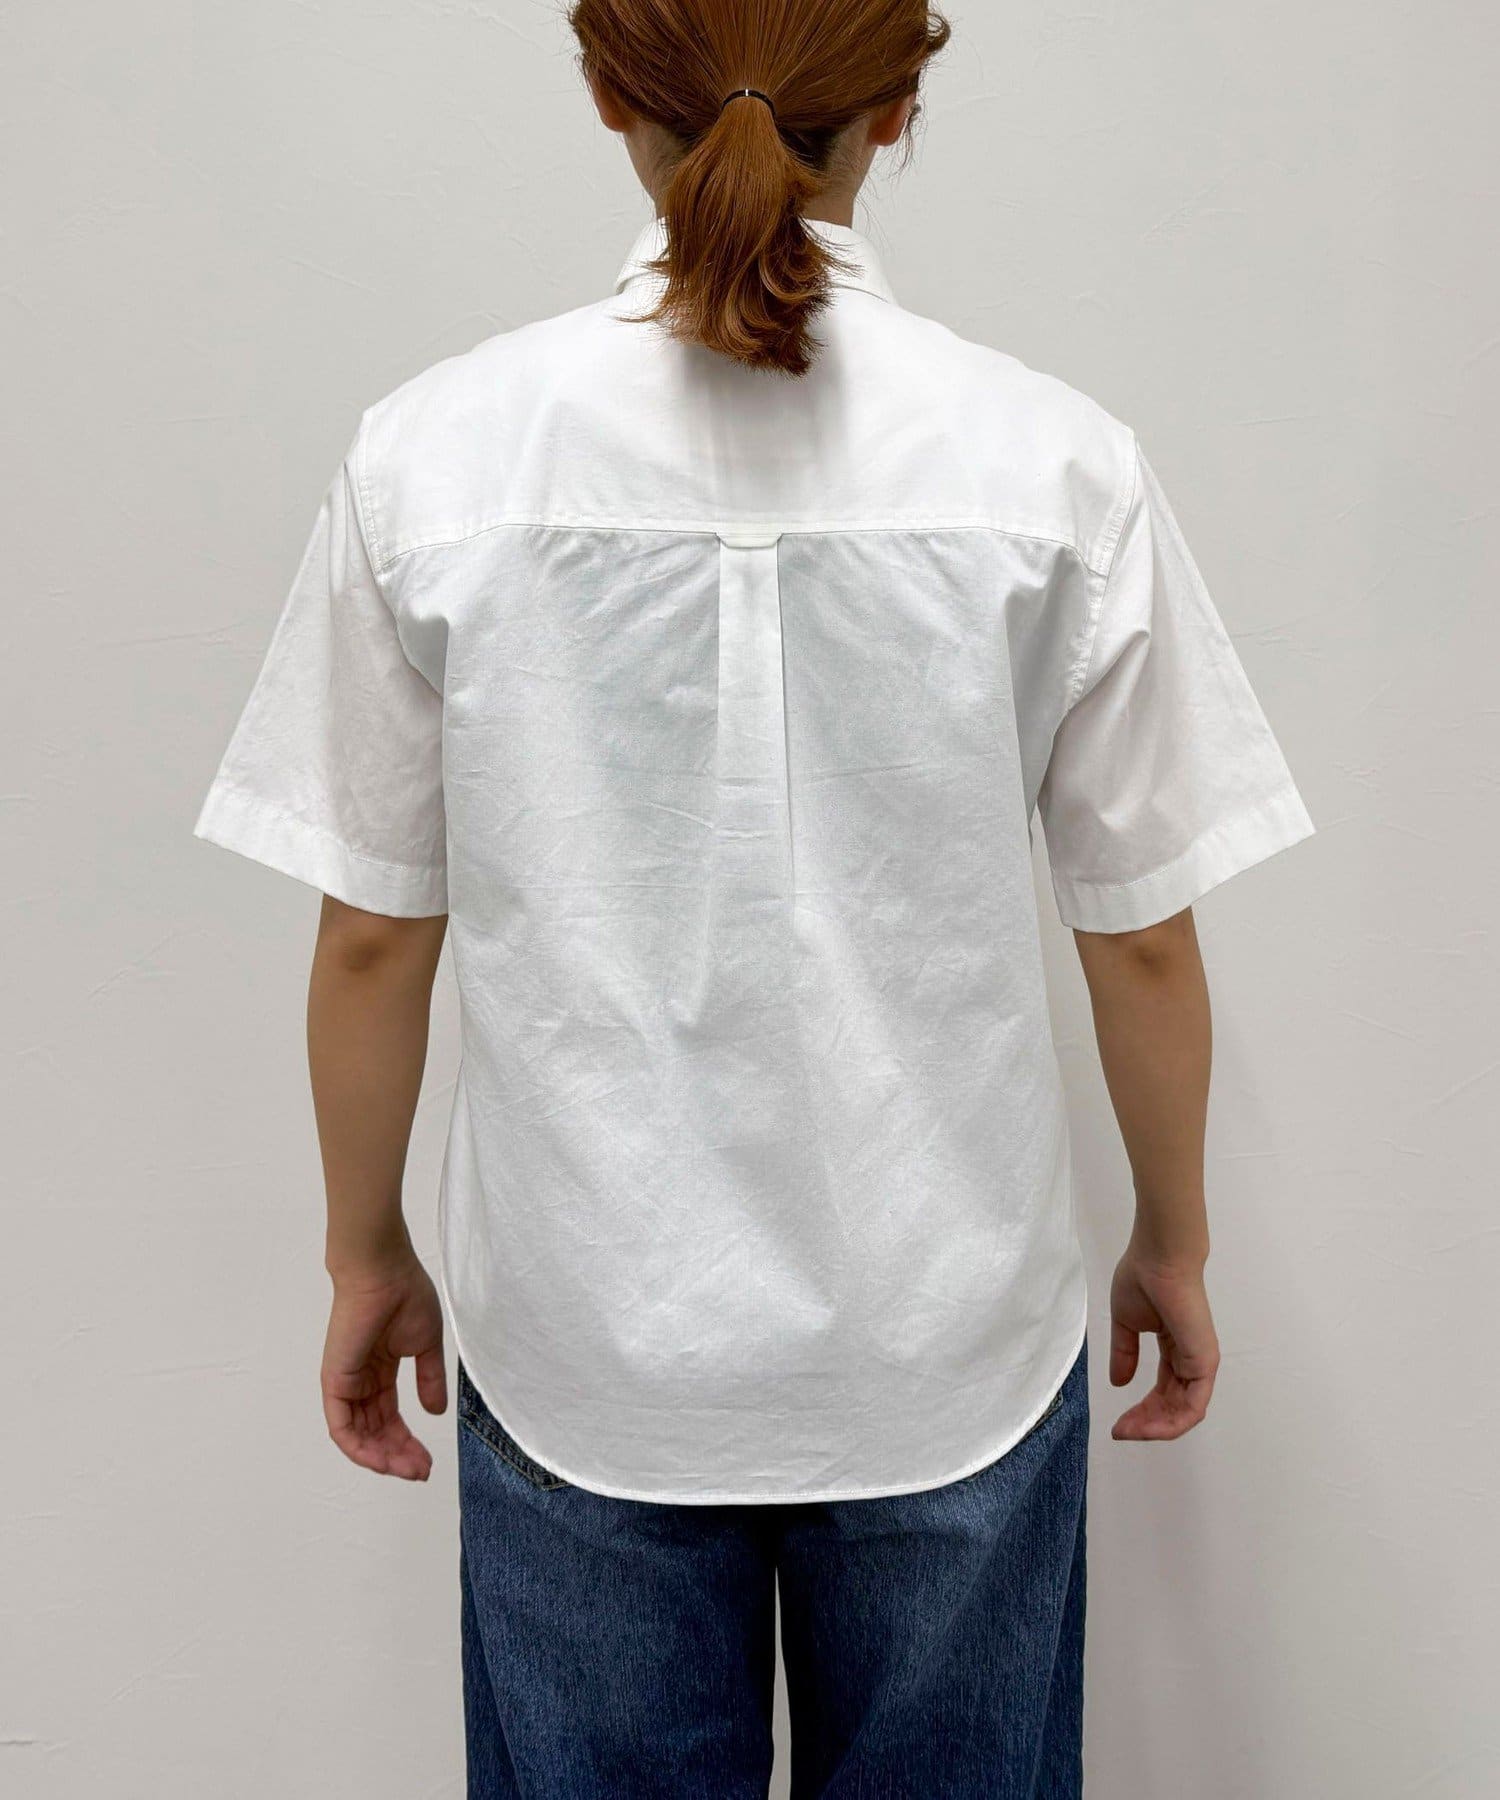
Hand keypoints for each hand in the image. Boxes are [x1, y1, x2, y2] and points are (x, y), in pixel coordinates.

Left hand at [321, 1249, 447, 1479]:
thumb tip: (435, 1412)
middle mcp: (361, 1381)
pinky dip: (360, 1449)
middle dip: (399, 1455)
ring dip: (384, 1458)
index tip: (430, 1461)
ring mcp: (346, 1384)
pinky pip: (342, 1428)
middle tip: (423, 1471)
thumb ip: (429, 1379)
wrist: (382, 1272)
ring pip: (360, 1436)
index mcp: (381, 1370)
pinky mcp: (335, 1383)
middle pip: (377, 1431)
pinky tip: (383, 1461)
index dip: (409, 1441)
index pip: (391, 1417)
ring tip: (411, 1469)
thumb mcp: (425, 1344)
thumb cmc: (405, 1296)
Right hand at [1108, 1239, 1218, 1440]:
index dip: (1140, 1410)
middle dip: (1145, 1423)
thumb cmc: (1143, 1279)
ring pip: (1183, 1412)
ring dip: (1155, 1428)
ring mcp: (1200, 1363)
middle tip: (1120, 1432)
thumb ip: (1125, 1353)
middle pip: (1171, 1405)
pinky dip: (1171, 1423)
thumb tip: (1119, 1383)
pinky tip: (1147, 1427)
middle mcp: (1190, 1359)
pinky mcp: (1204, 1363)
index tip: (1116, 1423)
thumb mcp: (1126, 1323)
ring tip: (1128, 1432)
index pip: (1161, 1390)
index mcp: (1174, 1348)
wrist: (1159, 1258)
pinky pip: (1193, 1407)